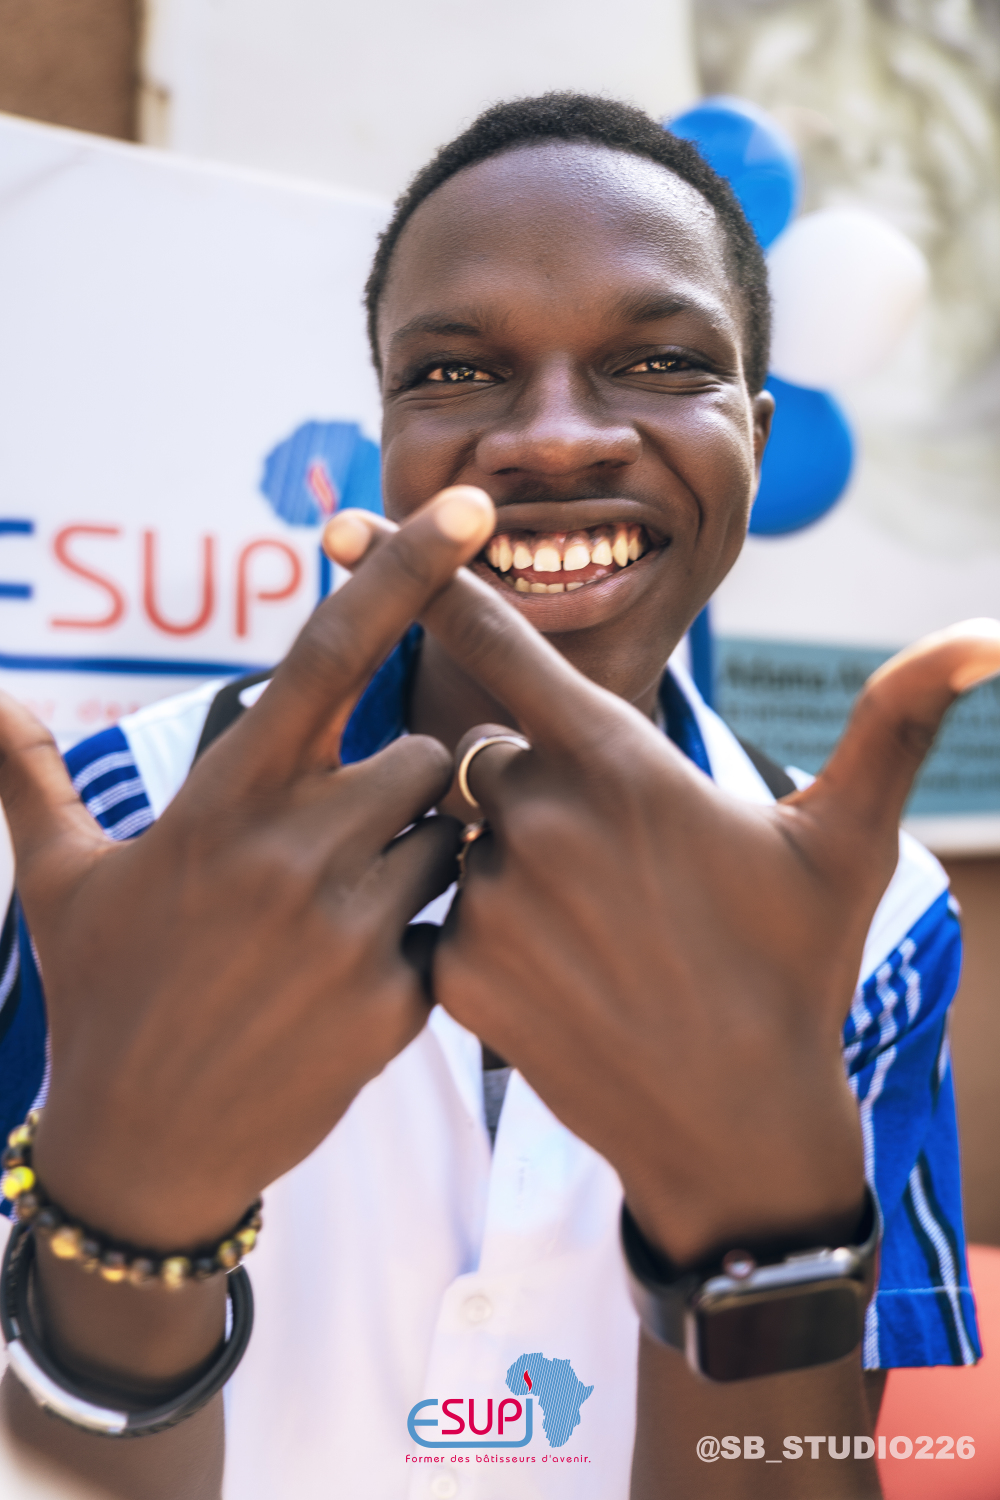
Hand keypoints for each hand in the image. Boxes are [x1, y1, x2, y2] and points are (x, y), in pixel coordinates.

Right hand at [0, 486, 493, 1250]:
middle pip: (425, 757)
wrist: (143, 1150)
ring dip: (423, 857)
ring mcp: (352, 933)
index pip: (329, 657)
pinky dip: (424, 941)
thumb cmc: (103, 995)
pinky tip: (357, 983)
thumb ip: (27, 773)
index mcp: (222, 802)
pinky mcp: (398, 1007)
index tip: (468, 509)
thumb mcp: (59, 880)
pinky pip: (452, 932)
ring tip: (351, 909)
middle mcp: (295, 853)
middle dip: (411, 780)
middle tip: (361, 829)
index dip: (403, 574)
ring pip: (450, 842)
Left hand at [327, 515, 999, 1264]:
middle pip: (488, 758)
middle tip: (612, 865)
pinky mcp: (459, 973)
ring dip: (512, 863)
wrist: (737, 1127)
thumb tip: (986, 634)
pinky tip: (561, 976)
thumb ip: (893, 724)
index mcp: (621, 765)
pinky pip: (446, 919)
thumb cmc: (794, 969)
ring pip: (466, 840)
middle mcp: (542, 820)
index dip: (428, 583)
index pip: (503, 648)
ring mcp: (493, 901)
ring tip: (594, 930)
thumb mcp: (847, 842)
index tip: (338, 531)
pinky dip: (488, 933)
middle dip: (532, 788)